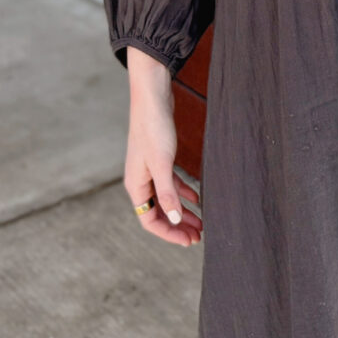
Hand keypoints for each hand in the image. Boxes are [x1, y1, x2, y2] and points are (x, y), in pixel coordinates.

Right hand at [124, 47, 201, 247]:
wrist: (152, 96)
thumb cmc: (153, 128)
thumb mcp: (162, 164)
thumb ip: (167, 193)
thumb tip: (175, 220)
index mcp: (136, 185)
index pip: (149, 220)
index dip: (169, 233)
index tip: (189, 240)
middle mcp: (140, 180)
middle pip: (158, 212)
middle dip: (177, 226)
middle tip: (198, 236)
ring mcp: (149, 169)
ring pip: (166, 199)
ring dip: (182, 211)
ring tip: (201, 223)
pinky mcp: (159, 158)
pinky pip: (170, 183)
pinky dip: (183, 192)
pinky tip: (197, 197)